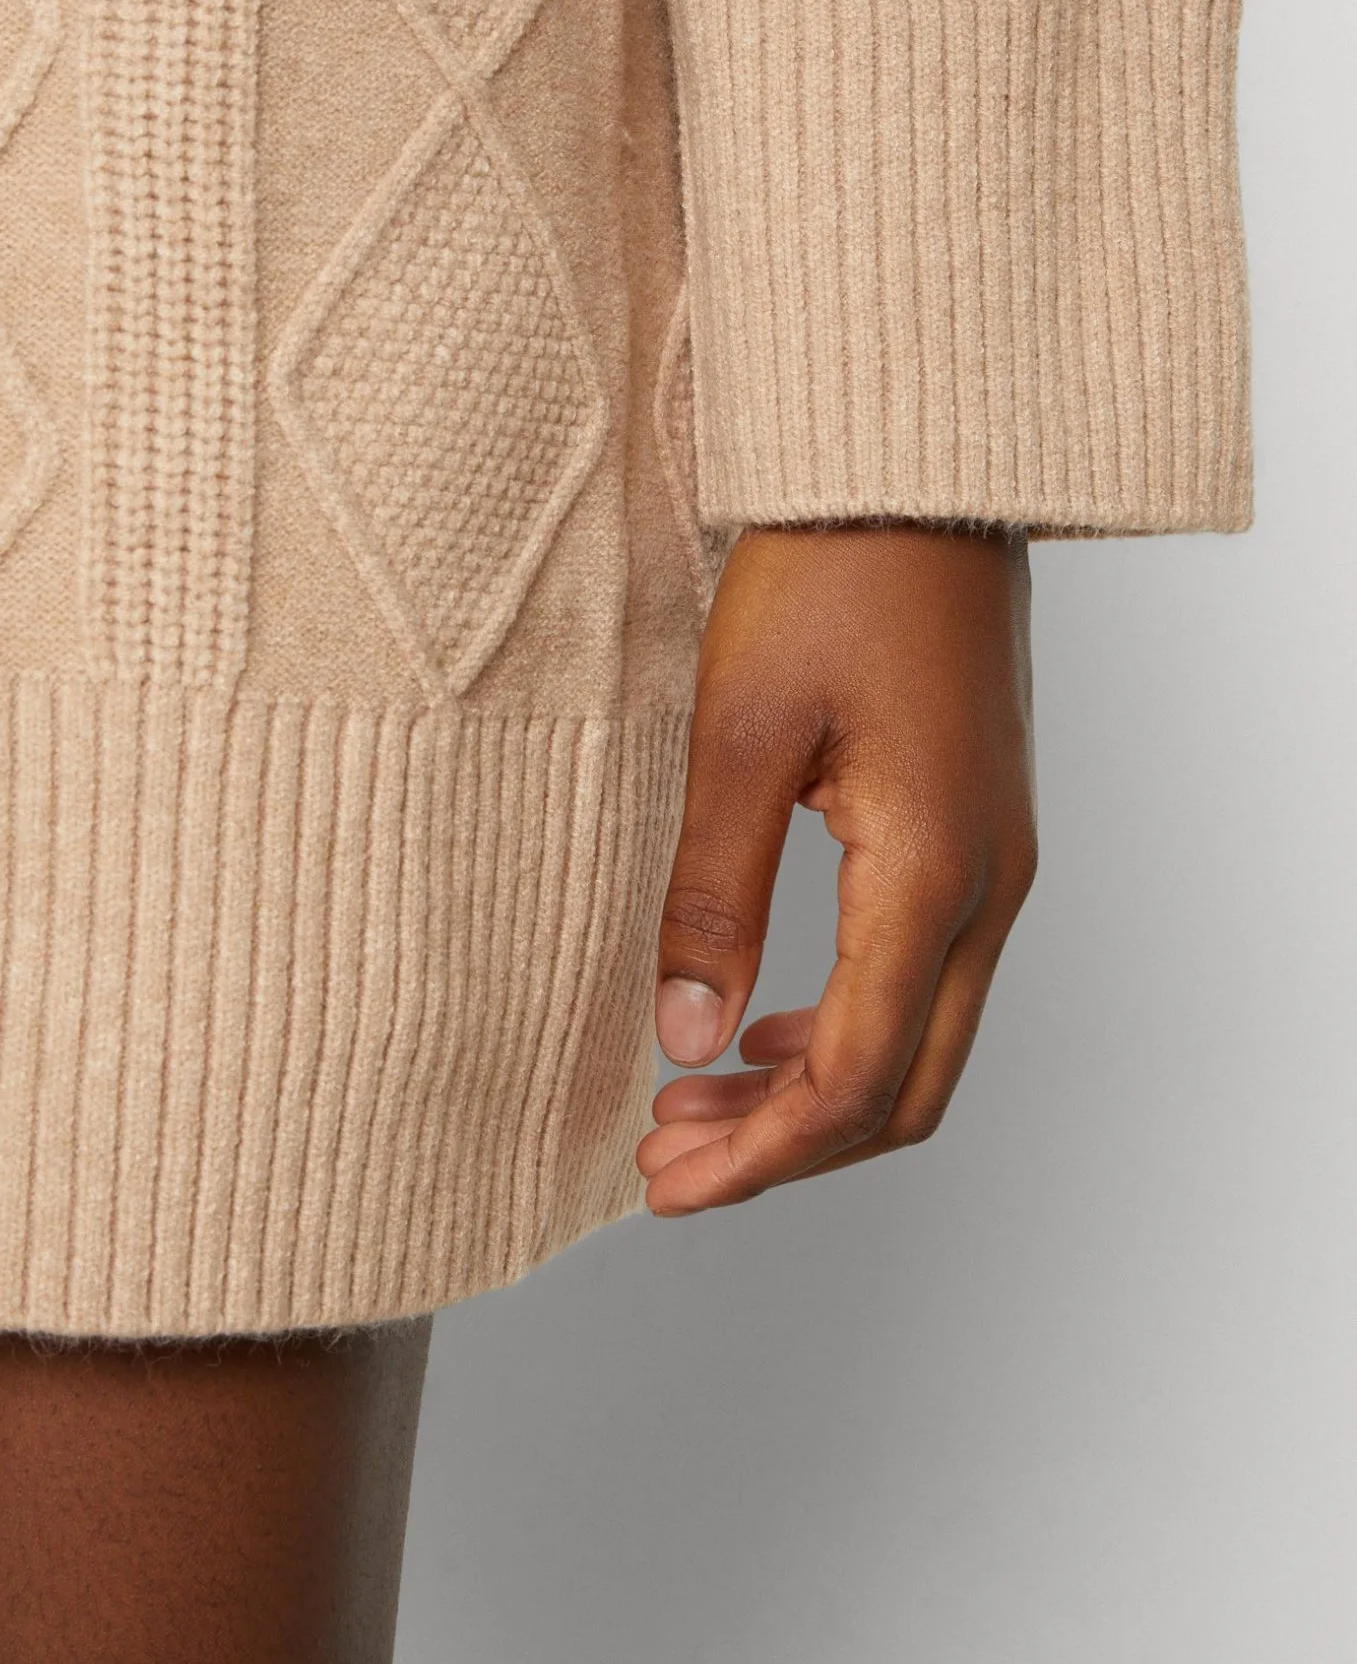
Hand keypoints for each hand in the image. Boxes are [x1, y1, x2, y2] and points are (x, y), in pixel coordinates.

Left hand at [639, 521, 1036, 1214]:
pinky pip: (925, 980)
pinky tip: (763, 1027)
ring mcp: (996, 862)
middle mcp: (988, 886)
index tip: (667, 1186)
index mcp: (932, 871)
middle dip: (787, 1151)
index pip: (858, 1079)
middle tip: (667, 1168)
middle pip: (905, 1089)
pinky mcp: (977, 834)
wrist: (915, 477)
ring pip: (920, 1042)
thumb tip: (685, 1039)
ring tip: (694, 1109)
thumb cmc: (830, 576)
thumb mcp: (739, 732)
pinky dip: (844, 1031)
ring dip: (813, 1096)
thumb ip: (712, 894)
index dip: (762, 1156)